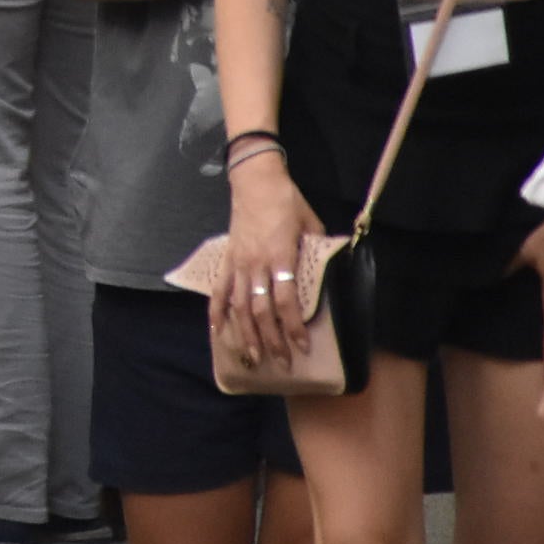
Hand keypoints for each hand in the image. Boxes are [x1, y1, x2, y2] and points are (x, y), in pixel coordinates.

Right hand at [217, 155, 314, 366]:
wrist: (255, 180)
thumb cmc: (287, 201)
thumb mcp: (311, 224)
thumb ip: (316, 250)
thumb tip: (328, 272)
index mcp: (280, 256)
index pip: (286, 300)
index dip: (293, 326)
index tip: (303, 346)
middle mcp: (256, 264)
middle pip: (261, 310)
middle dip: (272, 339)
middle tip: (282, 363)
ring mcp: (238, 263)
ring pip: (239, 305)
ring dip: (245, 334)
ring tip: (253, 357)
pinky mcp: (227, 259)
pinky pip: (218, 289)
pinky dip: (216, 311)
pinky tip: (217, 331)